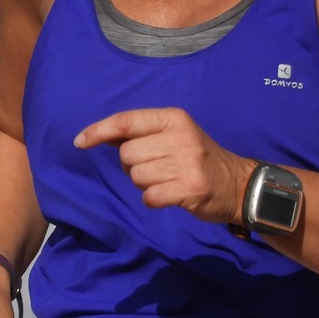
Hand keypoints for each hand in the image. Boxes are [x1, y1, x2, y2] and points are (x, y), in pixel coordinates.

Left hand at [74, 108, 250, 224]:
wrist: (238, 184)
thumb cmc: (197, 158)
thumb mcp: (174, 135)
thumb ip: (140, 133)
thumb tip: (99, 134)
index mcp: (174, 118)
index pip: (126, 121)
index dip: (98, 130)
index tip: (79, 141)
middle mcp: (180, 136)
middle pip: (127, 154)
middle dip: (132, 166)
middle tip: (155, 169)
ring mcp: (187, 163)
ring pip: (136, 177)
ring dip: (145, 184)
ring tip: (167, 181)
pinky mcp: (190, 188)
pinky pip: (149, 197)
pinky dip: (153, 200)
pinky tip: (170, 195)